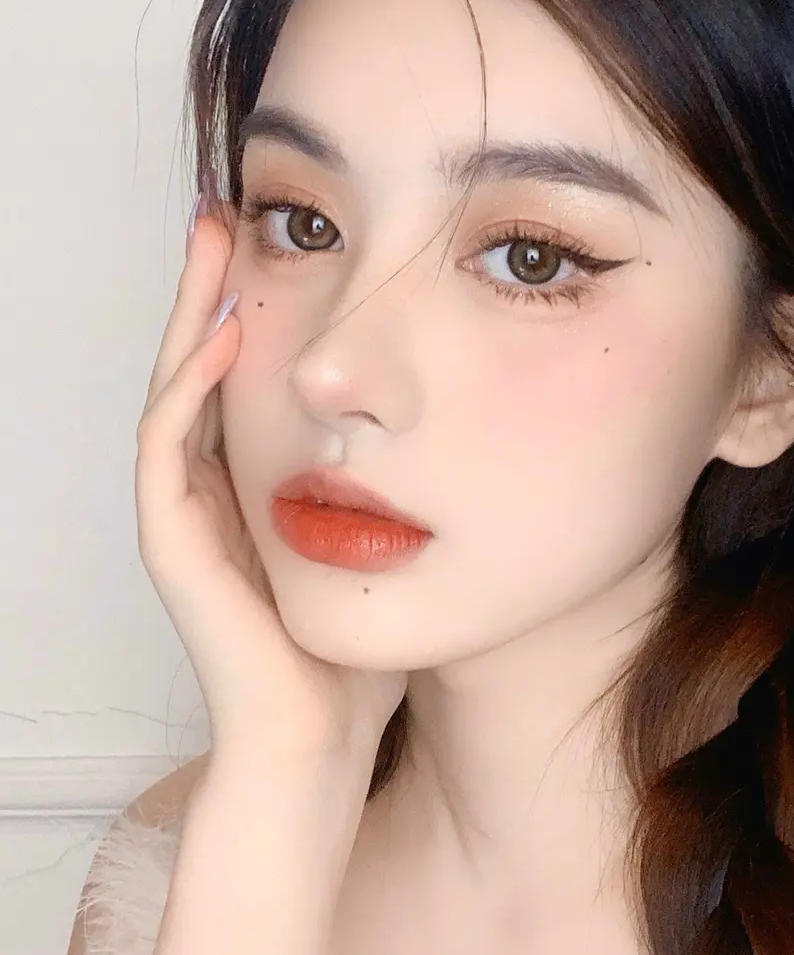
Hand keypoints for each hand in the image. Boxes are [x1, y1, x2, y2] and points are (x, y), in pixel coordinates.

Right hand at [134, 208, 407, 770]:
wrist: (318, 744)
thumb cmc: (358, 656)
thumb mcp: (389, 550)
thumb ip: (404, 494)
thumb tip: (464, 434)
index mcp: (255, 488)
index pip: (245, 378)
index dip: (256, 308)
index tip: (290, 242)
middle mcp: (212, 491)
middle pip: (203, 367)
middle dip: (213, 289)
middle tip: (232, 210)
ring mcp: (185, 516)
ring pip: (176, 390)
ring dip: (192, 315)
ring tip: (216, 239)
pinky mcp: (172, 545)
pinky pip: (167, 451)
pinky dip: (190, 391)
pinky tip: (228, 338)